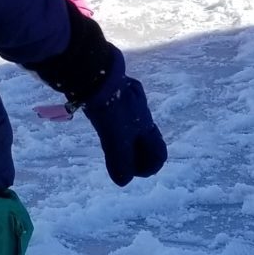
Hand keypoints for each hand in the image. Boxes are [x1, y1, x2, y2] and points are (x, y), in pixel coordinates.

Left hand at [83, 53, 166, 185]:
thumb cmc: (109, 106)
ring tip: (110, 146)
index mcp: (146, 125)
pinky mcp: (115, 93)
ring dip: (124, 140)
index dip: (149, 167)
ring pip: (131, 126)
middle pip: (145, 140)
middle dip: (137, 155)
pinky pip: (119, 113)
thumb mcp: (115, 136)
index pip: (158, 152)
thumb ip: (120, 159)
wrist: (95, 73)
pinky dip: (114, 125)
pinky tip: (102, 123)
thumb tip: (123, 182)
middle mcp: (141, 114)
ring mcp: (129, 102)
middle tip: (121, 165)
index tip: (133, 173)